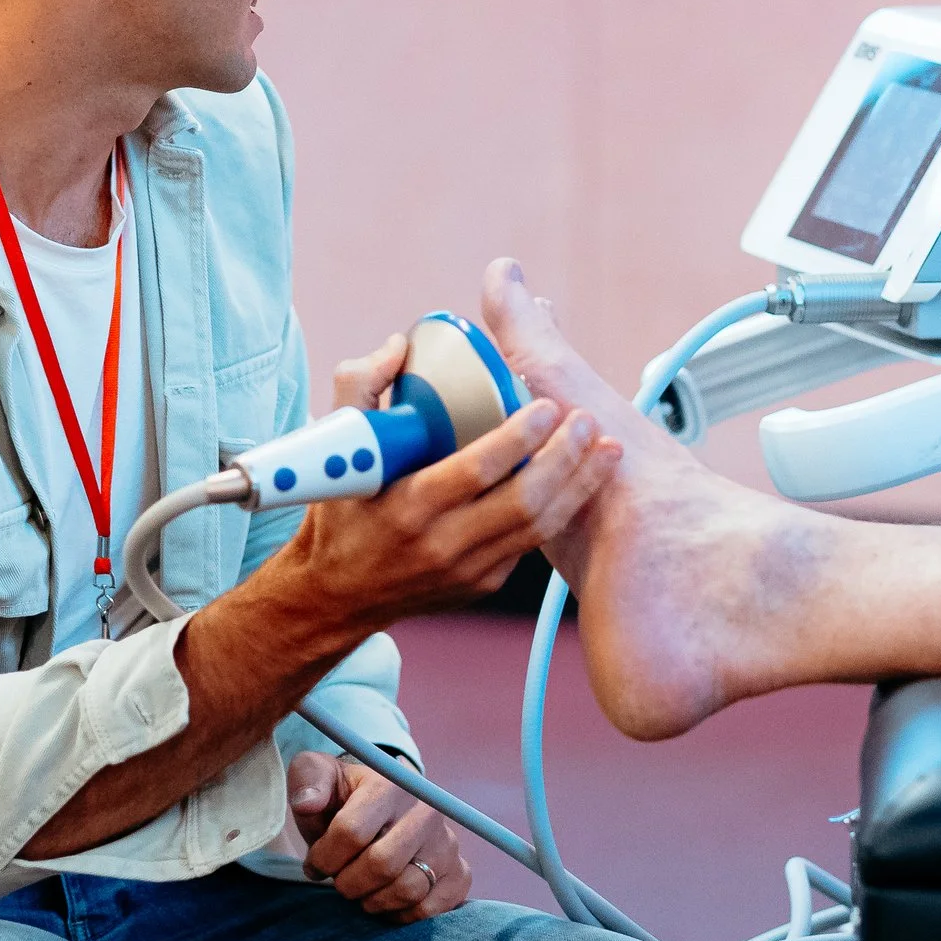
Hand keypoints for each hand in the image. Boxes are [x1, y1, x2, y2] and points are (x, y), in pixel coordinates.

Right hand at [268, 336, 620, 625]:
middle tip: (588, 420)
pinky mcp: (483, 582)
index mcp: (408, 505)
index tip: (547, 404)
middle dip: (566, 460)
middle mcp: (442, 543)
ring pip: (539, 528)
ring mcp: (468, 569)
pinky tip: (582, 480)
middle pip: (523, 502)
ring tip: (607, 448)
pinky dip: (561, 510)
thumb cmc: (339, 512)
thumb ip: (359, 386)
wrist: (335, 594)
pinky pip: (530, 543)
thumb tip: (400, 346)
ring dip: (579, 486)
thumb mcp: (334, 448)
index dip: (517, 438)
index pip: (475, 471)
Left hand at [290, 751, 470, 921]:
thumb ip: (307, 781)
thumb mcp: (316, 776)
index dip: (324, 858)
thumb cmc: (340, 797)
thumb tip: (307, 804)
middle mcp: (426, 811)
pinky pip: (429, 909)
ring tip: (361, 889)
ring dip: (372, 901)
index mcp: (390, 784)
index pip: (352, 832)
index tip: (315, 863)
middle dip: (347, 883)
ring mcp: (447, 843)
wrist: (379, 811)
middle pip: (382, 865)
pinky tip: (385, 899)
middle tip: (339, 880)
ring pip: (407, 890)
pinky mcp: (459, 873)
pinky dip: (399, 915)